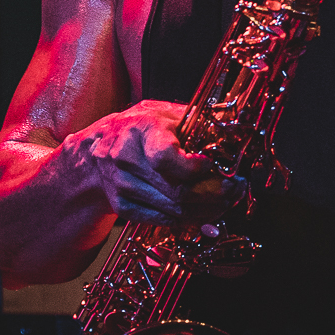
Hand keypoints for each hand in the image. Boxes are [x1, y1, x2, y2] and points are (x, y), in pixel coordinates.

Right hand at [58, 100, 243, 225]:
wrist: (98, 149)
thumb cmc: (141, 128)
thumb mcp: (167, 112)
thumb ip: (199, 122)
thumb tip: (235, 133)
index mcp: (140, 130)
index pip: (165, 158)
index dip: (194, 167)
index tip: (212, 163)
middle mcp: (127, 160)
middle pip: (178, 190)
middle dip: (215, 193)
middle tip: (236, 188)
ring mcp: (123, 187)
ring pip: (175, 210)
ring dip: (208, 209)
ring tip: (227, 200)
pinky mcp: (124, 207)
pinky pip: (165, 221)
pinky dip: (190, 219)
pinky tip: (206, 210)